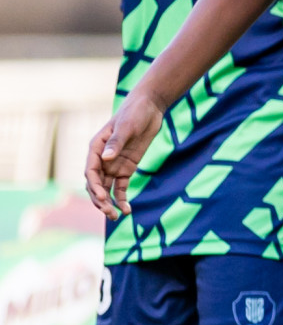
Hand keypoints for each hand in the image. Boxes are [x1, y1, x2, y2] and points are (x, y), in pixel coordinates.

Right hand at [85, 92, 164, 217]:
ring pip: (106, 189)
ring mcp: (113, 165)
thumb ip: (116, 142)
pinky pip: (120, 187)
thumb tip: (106, 158)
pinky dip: (122, 198)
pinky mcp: (126, 168)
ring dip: (109, 203)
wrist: (149, 108)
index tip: (104, 198)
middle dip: (100, 200)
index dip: (95, 187)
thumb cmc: (135, 113)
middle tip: (110, 214)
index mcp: (96, 149)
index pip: (90, 172)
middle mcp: (101, 159)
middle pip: (96, 185)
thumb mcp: (127, 126)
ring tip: (117, 217)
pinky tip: (127, 210)